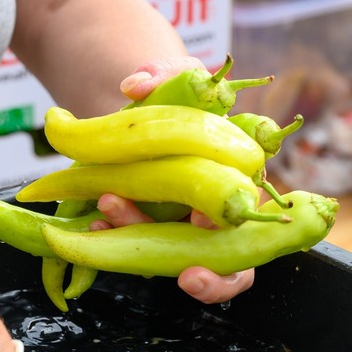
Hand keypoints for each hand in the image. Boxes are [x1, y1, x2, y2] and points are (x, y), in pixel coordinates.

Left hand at [103, 57, 256, 303]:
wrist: (140, 110)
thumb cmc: (178, 96)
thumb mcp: (180, 75)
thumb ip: (166, 72)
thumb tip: (136, 84)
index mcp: (242, 179)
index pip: (256, 216)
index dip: (238, 229)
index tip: (208, 222)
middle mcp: (219, 213)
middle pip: (232, 265)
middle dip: (214, 280)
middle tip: (190, 275)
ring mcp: (183, 229)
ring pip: (178, 261)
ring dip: (147, 247)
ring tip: (108, 210)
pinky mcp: (150, 234)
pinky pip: (139, 251)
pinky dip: (116, 241)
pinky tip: (95, 221)